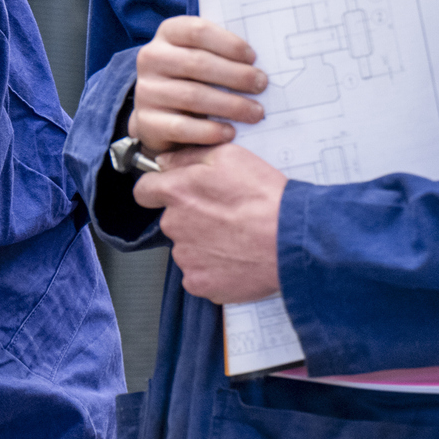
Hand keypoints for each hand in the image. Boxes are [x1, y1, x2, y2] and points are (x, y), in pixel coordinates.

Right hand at [130, 16, 266, 152]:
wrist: (162, 114)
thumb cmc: (195, 78)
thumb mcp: (204, 56)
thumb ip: (224, 51)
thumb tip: (266, 55)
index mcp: (167, 35)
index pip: (197, 31)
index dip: (229, 43)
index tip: (253, 58)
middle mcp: (151, 59)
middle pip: (197, 63)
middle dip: (236, 75)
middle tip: (261, 85)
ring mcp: (146, 91)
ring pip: (192, 95)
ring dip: (230, 105)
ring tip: (255, 112)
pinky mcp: (147, 121)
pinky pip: (181, 126)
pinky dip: (210, 131)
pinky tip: (230, 132)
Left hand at [133, 143, 285, 303]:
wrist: (294, 240)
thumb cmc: (266, 198)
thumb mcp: (230, 156)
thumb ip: (188, 156)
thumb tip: (164, 162)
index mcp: (176, 193)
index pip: (144, 191)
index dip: (159, 190)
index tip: (176, 194)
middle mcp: (173, 225)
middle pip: (171, 220)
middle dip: (191, 218)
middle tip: (225, 218)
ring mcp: (185, 257)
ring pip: (186, 247)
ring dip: (203, 244)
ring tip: (237, 239)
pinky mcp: (199, 282)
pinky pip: (198, 274)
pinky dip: (213, 270)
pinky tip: (236, 260)